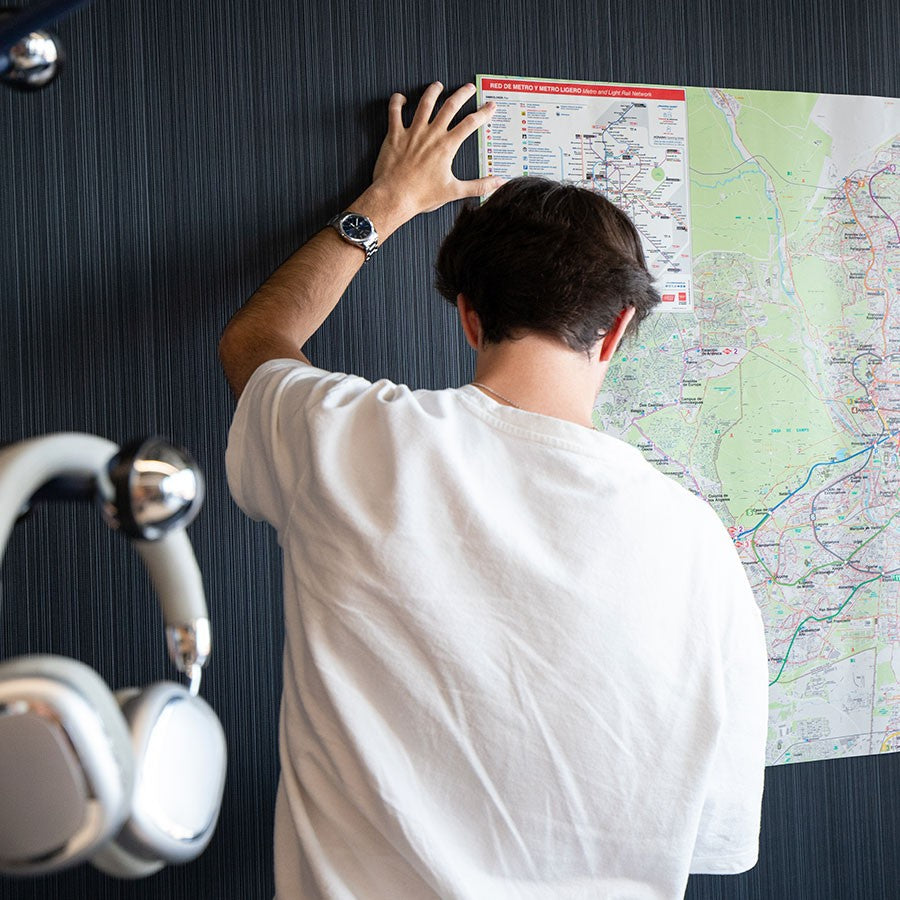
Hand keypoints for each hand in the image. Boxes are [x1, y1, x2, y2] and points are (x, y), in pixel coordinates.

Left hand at [369, 82, 503, 221]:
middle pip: (450, 106)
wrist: (394, 197)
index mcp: (446, 146)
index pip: (470, 123)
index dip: (483, 113)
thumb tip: (499, 183)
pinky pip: (394, 111)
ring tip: (438, 85)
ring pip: (425, 103)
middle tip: (469, 88)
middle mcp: (431, 134)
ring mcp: (412, 132)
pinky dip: (397, 101)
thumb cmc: (422, 196)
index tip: (490, 105)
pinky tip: (401, 97)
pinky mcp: (395, 134)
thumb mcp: (454, 191)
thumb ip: (478, 186)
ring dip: (433, 91)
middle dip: (462, 94)